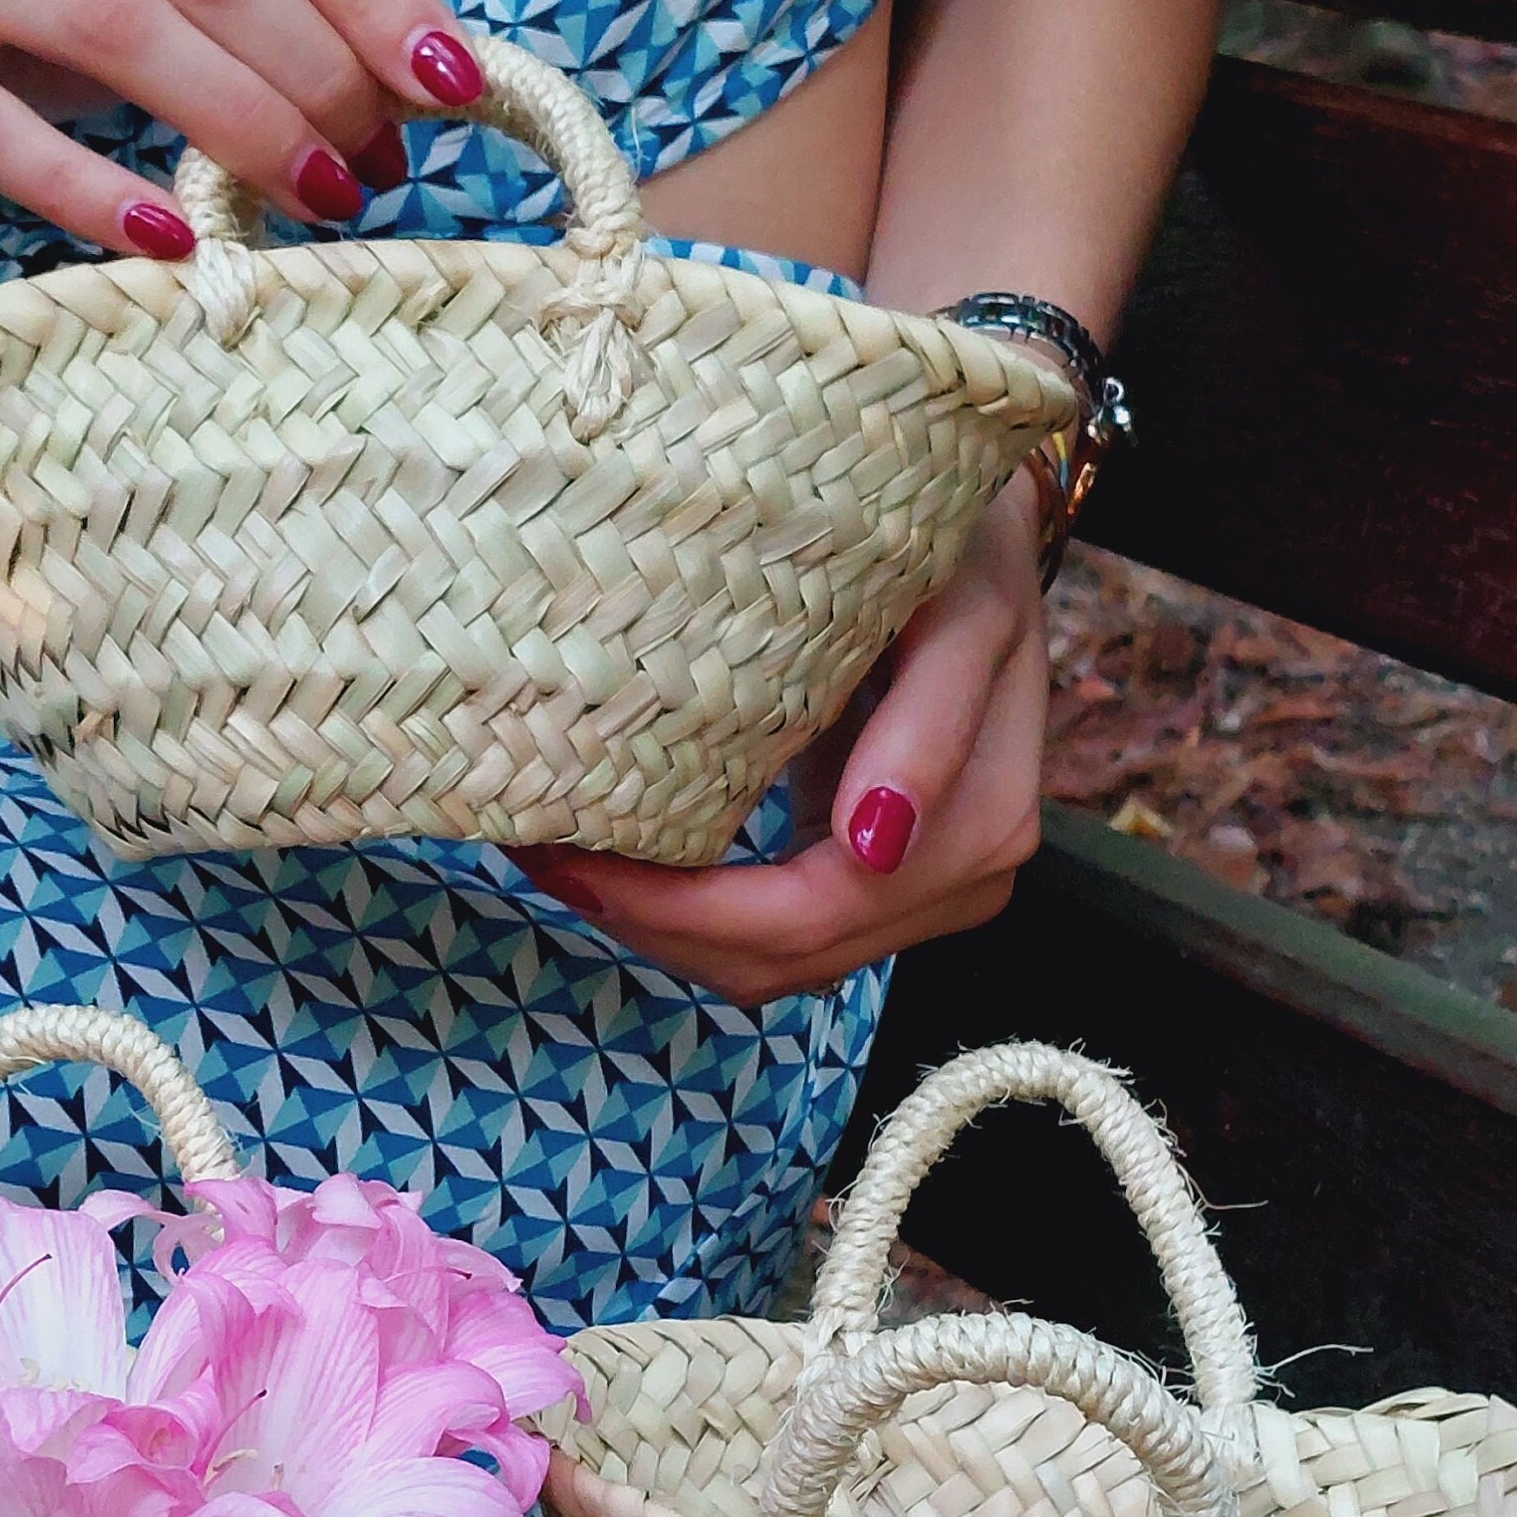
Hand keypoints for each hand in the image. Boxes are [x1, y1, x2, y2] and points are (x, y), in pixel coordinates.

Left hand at [514, 472, 1053, 1006]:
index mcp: (974, 828)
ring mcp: (914, 898)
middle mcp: (953, 885)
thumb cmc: (963, 557)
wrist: (986, 548)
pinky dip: (686, 916)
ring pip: (764, 968)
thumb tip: (873, 844)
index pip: (807, 917)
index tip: (568, 855)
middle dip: (648, 922)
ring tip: (556, 856)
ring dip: (656, 928)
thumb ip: (929, 722)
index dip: (681, 911)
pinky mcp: (873, 889)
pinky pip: (768, 938)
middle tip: (531, 850)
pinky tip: (615, 863)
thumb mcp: (957, 608)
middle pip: (776, 961)